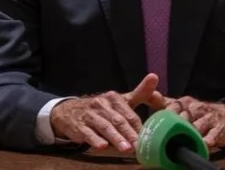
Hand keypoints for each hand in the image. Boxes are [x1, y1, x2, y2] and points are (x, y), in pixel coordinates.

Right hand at [50, 73, 164, 151]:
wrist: (70, 111)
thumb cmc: (102, 108)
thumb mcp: (120, 100)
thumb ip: (139, 92)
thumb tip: (154, 76)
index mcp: (113, 98)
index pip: (128, 113)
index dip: (138, 126)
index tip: (148, 137)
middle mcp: (101, 104)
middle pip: (118, 120)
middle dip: (129, 133)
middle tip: (139, 145)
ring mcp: (89, 115)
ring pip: (104, 127)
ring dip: (116, 138)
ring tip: (126, 148)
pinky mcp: (79, 126)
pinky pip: (88, 133)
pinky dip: (95, 139)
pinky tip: (102, 146)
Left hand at [164, 96, 224, 148]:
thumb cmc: (198, 112)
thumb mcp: (182, 105)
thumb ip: (164, 102)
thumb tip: (149, 94)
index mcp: (186, 103)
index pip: (175, 105)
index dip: (168, 113)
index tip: (160, 121)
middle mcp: (197, 108)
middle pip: (185, 116)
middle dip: (178, 125)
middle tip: (168, 134)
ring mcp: (209, 118)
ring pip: (198, 126)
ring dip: (191, 134)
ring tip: (184, 142)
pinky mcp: (219, 129)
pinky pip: (213, 135)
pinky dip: (208, 141)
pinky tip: (203, 145)